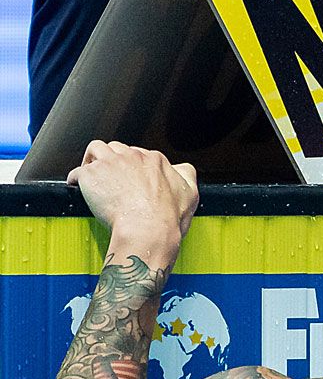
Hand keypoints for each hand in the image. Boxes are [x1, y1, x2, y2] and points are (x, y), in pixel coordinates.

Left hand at [67, 141, 198, 266]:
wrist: (148, 230)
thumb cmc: (167, 217)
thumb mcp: (190, 193)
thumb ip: (186, 175)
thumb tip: (182, 169)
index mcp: (154, 160)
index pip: (139, 153)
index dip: (134, 166)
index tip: (130, 178)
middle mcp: (132, 156)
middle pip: (117, 148)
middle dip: (113, 160)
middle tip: (112, 177)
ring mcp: (110, 163)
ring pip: (96, 149)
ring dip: (92, 160)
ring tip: (93, 175)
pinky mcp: (92, 174)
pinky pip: (77, 171)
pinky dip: (76, 179)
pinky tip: (78, 186)